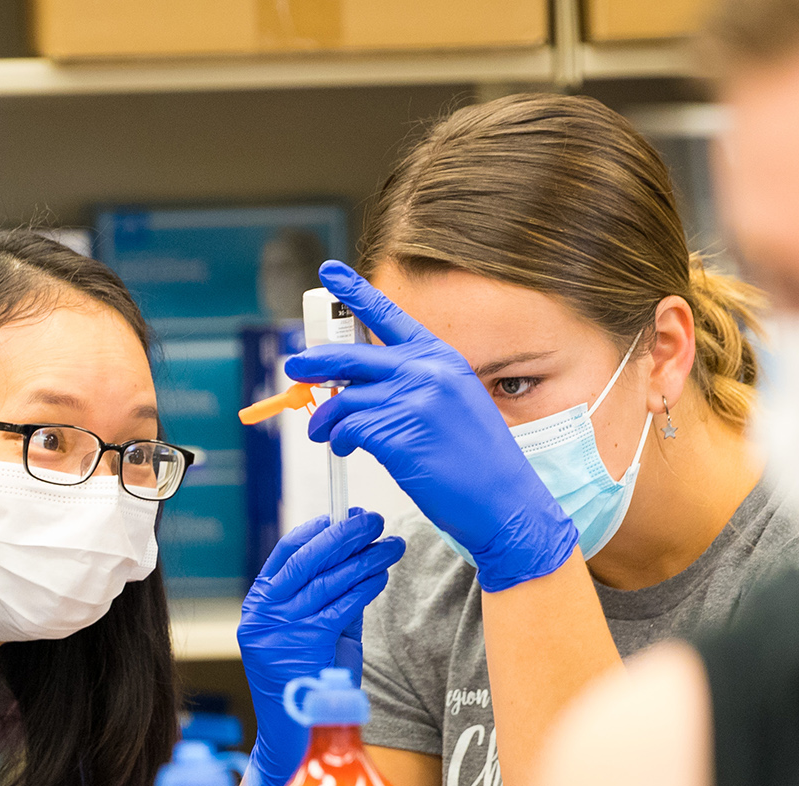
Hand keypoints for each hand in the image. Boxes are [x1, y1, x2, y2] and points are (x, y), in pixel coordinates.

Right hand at [239, 509, 405, 785]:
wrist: (295, 739)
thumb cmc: (308, 687)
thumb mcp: (316, 635)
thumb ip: (330, 600)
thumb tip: (358, 559)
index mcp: (258, 606)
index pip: (284, 554)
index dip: (316, 530)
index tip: (343, 515)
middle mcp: (262, 614)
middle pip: (306, 560)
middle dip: (344, 535)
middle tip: (374, 520)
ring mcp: (277, 630)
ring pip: (327, 581)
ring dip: (364, 559)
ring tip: (391, 545)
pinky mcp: (302, 646)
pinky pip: (339, 606)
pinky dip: (364, 587)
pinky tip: (381, 576)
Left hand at [285, 261, 577, 592]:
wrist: (504, 500)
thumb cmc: (477, 460)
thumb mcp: (454, 403)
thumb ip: (412, 385)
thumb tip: (356, 386)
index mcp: (442, 358)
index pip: (390, 316)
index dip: (355, 292)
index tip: (329, 272)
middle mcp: (427, 372)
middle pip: (352, 357)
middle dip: (315, 363)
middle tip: (295, 369)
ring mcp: (413, 401)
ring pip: (344, 399)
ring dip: (325, 419)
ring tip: (324, 434)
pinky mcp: (398, 434)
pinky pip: (349, 429)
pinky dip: (339, 440)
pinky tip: (344, 449)